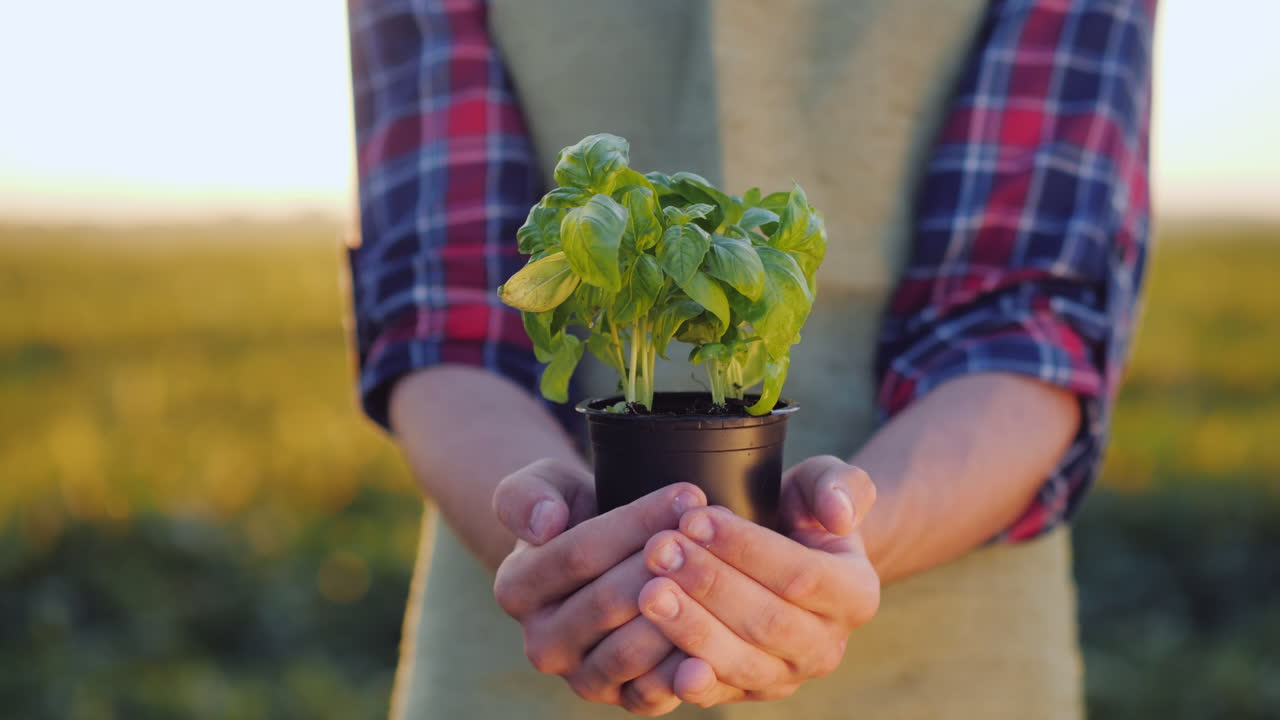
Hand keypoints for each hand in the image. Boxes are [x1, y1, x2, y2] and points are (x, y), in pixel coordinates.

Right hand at [492, 459, 706, 714]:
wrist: (595, 564)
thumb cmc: (574, 515)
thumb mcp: (546, 486)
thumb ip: (527, 495)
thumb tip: (545, 522)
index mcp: (515, 589)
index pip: (581, 553)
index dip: (639, 522)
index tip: (688, 495)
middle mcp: (540, 643)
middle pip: (609, 602)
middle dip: (668, 563)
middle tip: (713, 533)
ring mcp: (580, 677)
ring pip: (631, 650)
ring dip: (681, 613)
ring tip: (721, 574)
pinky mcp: (620, 700)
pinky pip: (652, 692)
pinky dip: (684, 670)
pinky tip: (718, 637)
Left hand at [631, 455, 879, 707]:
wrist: (786, 556)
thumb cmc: (802, 513)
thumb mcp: (825, 483)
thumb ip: (841, 486)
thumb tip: (840, 515)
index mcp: (856, 594)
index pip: (801, 575)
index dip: (746, 548)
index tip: (696, 518)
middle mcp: (828, 645)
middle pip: (768, 622)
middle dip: (709, 584)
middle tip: (660, 550)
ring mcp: (789, 676)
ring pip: (741, 662)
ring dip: (691, 628)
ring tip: (649, 590)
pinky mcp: (750, 694)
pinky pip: (719, 694)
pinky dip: (689, 682)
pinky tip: (657, 661)